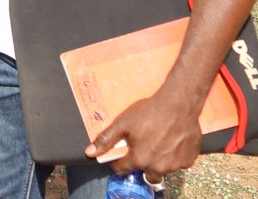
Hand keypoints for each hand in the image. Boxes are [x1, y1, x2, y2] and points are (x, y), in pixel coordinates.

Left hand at [85, 88, 201, 178]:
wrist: (178, 104)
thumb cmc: (149, 113)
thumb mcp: (122, 123)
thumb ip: (106, 140)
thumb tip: (90, 153)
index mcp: (140, 160)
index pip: (123, 168)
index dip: (119, 161)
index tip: (121, 153)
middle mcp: (158, 167)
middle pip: (146, 173)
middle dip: (142, 164)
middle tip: (143, 148)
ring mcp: (176, 165)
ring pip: (163, 168)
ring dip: (159, 159)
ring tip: (157, 141)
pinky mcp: (189, 159)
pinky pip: (178, 162)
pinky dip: (174, 155)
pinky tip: (172, 141)